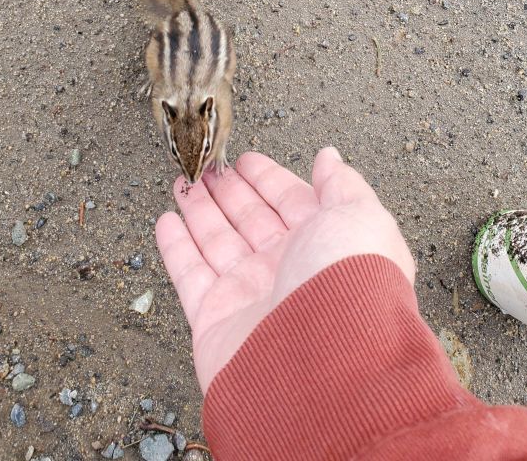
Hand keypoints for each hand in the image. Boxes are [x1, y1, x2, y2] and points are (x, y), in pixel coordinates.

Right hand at [155, 147, 414, 392]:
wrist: (324, 368)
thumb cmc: (352, 287)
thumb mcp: (361, 217)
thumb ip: (343, 185)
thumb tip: (329, 158)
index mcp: (323, 244)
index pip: (289, 202)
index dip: (267, 178)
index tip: (245, 158)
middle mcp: (286, 270)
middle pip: (249, 219)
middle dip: (229, 191)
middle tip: (207, 166)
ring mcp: (249, 295)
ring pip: (216, 241)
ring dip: (198, 211)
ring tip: (183, 183)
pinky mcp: (214, 319)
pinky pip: (189, 275)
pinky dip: (175, 248)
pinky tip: (166, 222)